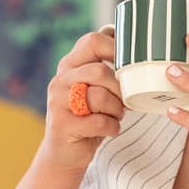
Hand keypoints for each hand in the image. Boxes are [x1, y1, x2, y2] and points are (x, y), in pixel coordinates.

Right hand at [39, 25, 122, 174]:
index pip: (92, 41)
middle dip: (120, 88)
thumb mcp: (93, 88)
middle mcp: (60, 80)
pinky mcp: (62, 125)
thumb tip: (123, 34)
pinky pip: (98, 122)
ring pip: (99, 96)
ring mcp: (58, 102)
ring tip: (117, 116)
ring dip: (117, 109)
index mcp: (70, 65)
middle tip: (126, 101)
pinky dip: (112, 127)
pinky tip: (111, 129)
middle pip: (99, 71)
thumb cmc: (87, 118)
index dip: (115, 47)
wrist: (64, 154)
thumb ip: (103, 65)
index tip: (130, 61)